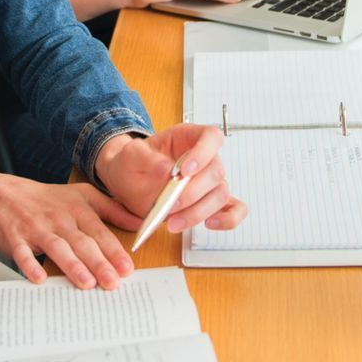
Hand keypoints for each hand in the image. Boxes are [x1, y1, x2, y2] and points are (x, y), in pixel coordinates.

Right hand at [0, 173, 141, 288]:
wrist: (1, 194)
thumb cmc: (44, 199)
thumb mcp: (81, 195)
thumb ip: (112, 209)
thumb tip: (140, 222)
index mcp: (77, 209)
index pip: (99, 232)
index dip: (113, 250)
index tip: (127, 268)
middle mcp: (58, 218)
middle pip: (82, 242)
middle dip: (98, 262)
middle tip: (112, 282)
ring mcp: (36, 228)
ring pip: (57, 247)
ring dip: (72, 265)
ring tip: (86, 283)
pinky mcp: (16, 238)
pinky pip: (23, 252)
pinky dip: (30, 265)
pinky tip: (38, 279)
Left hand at [95, 125, 246, 235]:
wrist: (128, 182)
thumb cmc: (132, 164)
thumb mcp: (129, 155)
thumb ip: (145, 157)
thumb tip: (167, 170)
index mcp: (187, 138)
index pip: (211, 137)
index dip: (204, 152)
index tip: (185, 171)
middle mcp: (204, 158)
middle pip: (216, 171)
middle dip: (193, 192)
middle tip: (170, 203)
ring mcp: (209, 181)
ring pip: (220, 195)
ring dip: (198, 211)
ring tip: (173, 222)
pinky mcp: (211, 202)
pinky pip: (233, 210)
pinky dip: (228, 219)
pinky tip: (209, 224)